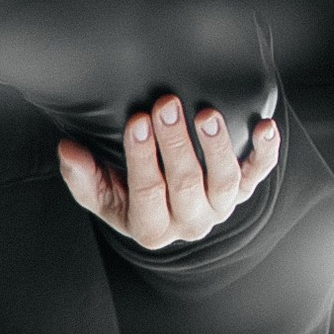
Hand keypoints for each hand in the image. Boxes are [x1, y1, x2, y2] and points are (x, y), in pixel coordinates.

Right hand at [56, 97, 279, 248]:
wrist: (168, 211)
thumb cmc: (128, 198)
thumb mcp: (101, 194)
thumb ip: (83, 177)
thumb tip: (68, 151)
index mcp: (151, 228)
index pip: (147, 192)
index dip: (142, 157)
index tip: (136, 121)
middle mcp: (190, 222)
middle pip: (186, 184)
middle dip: (176, 144)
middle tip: (166, 106)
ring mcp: (219, 207)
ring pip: (225, 181)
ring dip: (217, 146)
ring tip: (206, 114)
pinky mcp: (243, 191)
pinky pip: (258, 174)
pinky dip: (265, 152)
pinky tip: (265, 127)